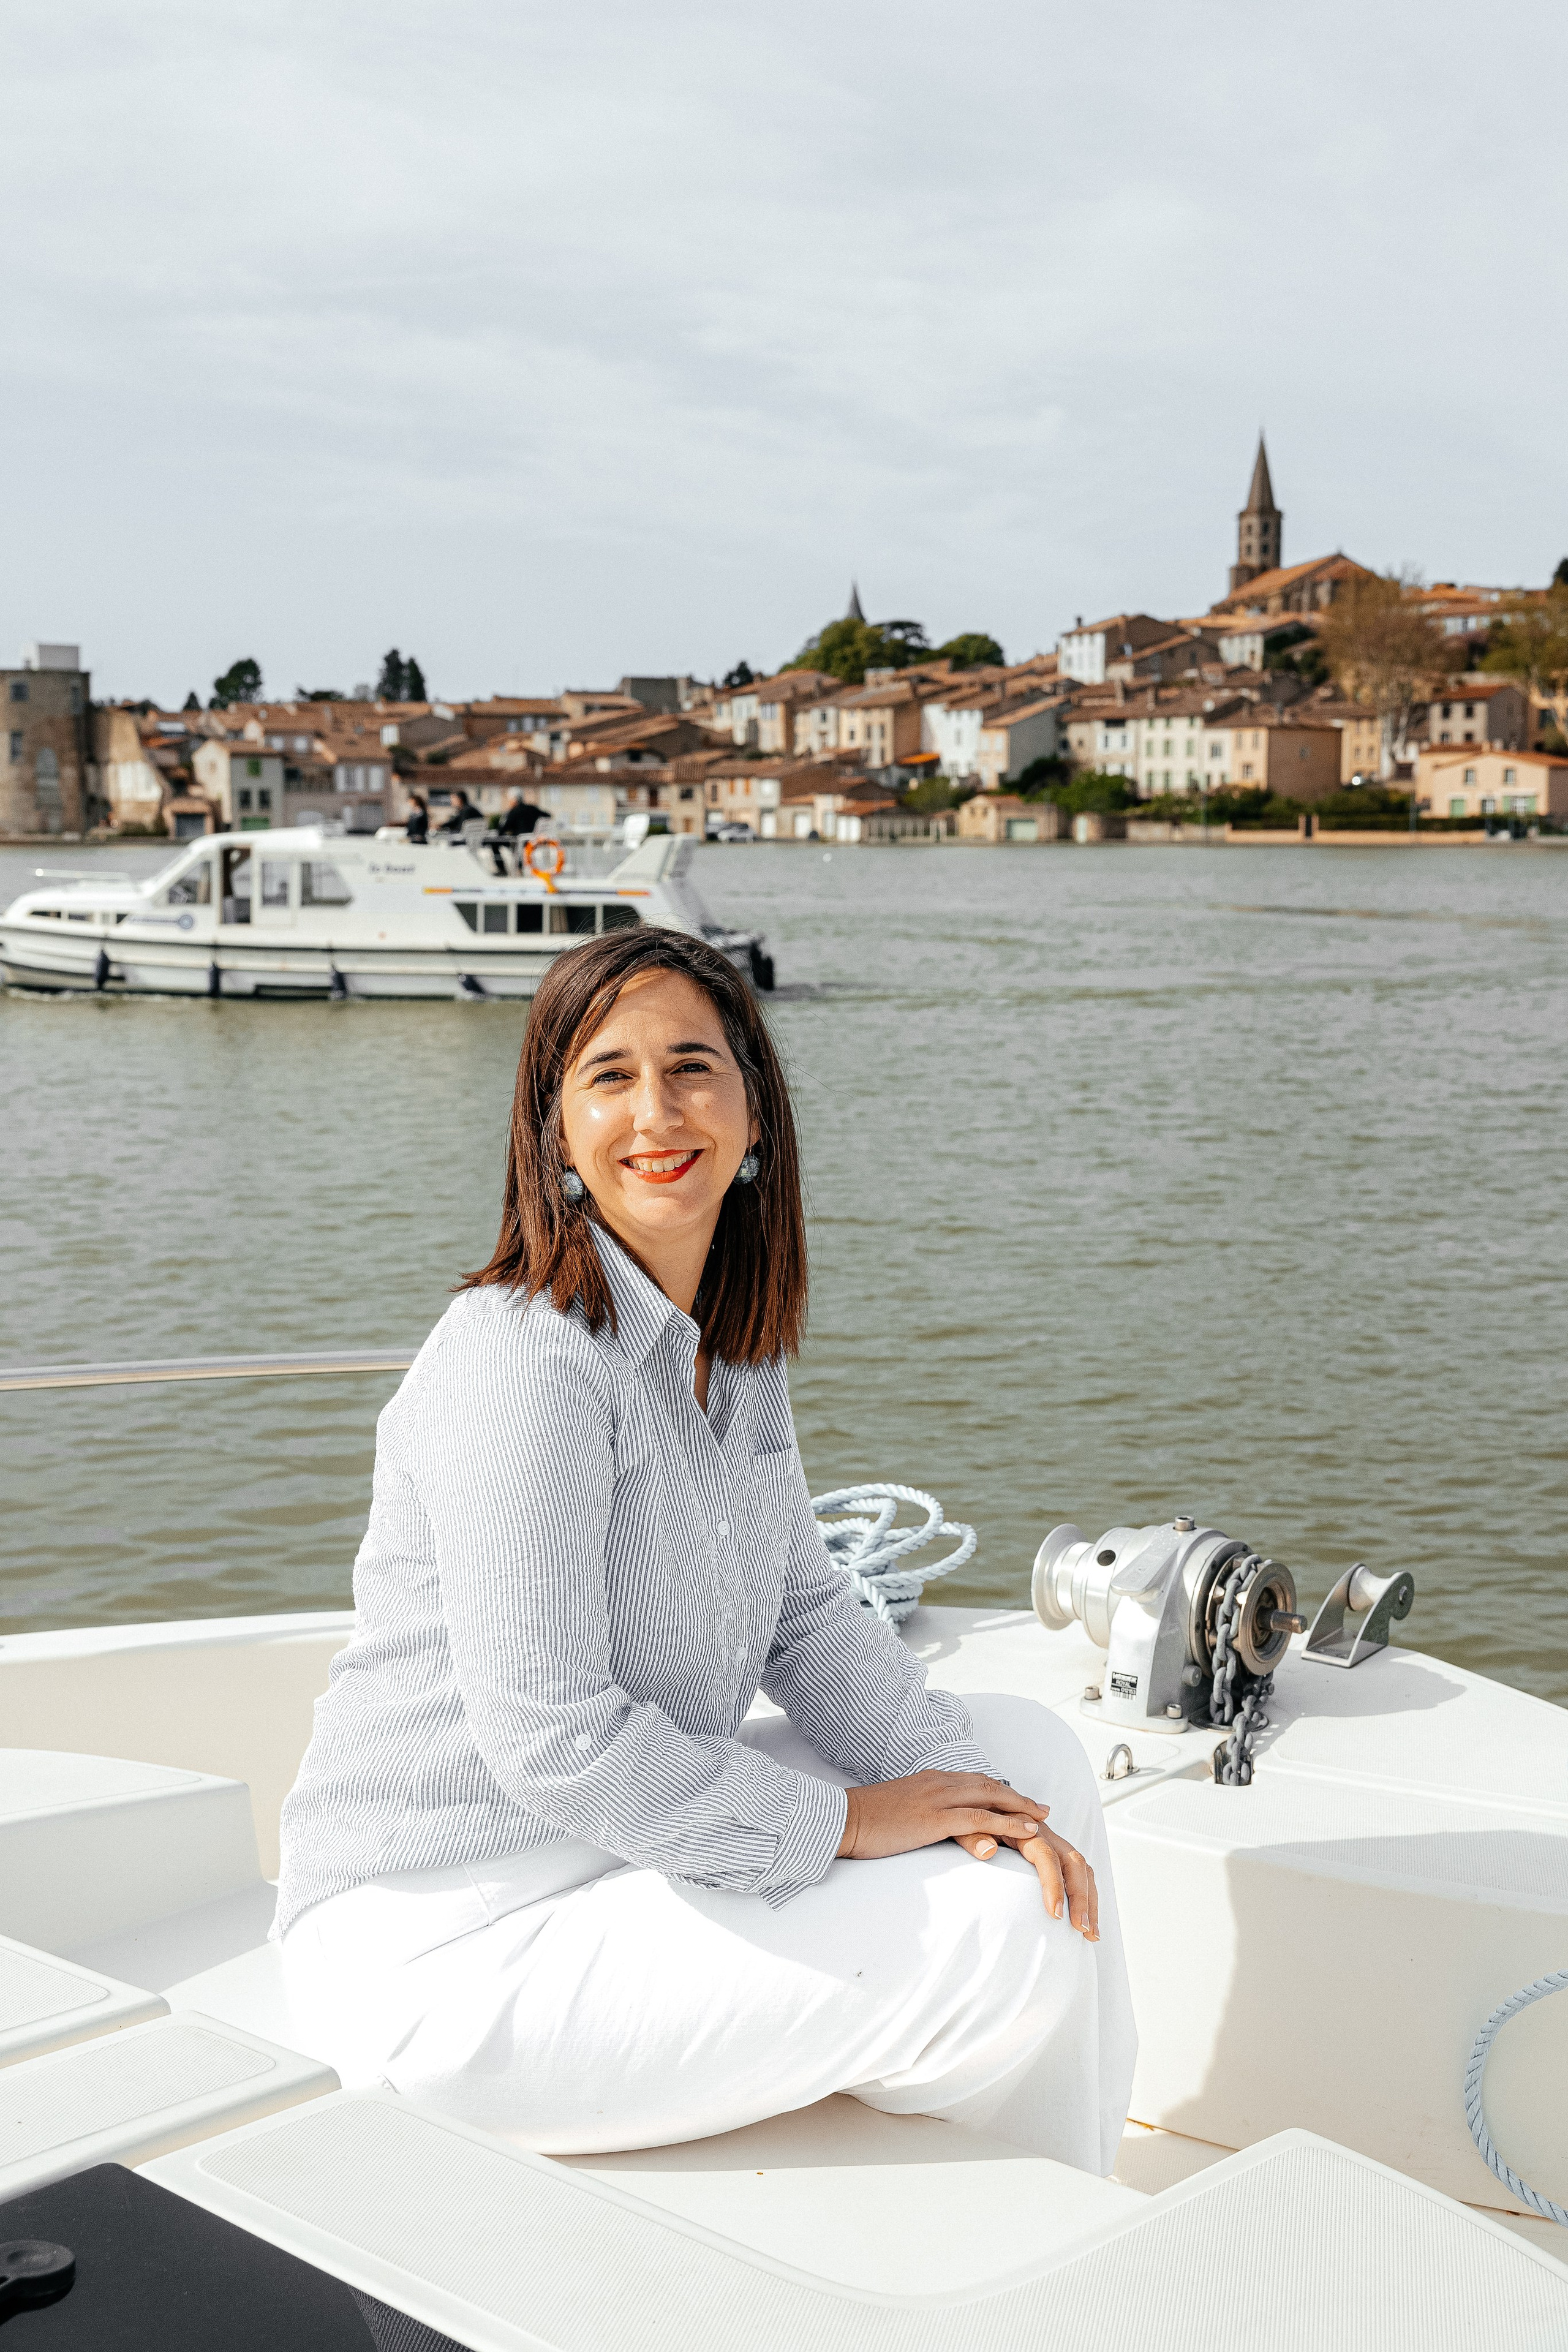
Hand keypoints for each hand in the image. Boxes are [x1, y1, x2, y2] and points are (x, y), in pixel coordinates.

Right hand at [837, 1770, 1097, 1940]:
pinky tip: (1025, 1832)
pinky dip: (1006, 1823)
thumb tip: (927, 1824)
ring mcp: (937, 1798)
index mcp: (928, 1780)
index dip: (998, 1791)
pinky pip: (979, 1819)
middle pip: (988, 1786)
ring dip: (1019, 1809)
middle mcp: (937, 1783)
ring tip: (1043, 1820)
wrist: (840, 1819)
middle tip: (1042, 1809)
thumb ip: (917, 1814)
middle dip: (1017, 1798)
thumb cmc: (863, 1821)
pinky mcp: (934, 1818)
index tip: (1018, 1801)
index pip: (972, 1782)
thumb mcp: (897, 1812)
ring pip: (989, 1798)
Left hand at [957, 1821, 1098, 1941]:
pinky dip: (1087, 1894)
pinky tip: (1087, 1919)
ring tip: (1090, 1933)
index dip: (1053, 1883)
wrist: (973, 1805)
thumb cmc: (969, 1819)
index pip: (1046, 1855)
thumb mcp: (964, 1827)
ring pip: (1081, 1867)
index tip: (1055, 1914)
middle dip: (1081, 1896)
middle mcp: (1043, 1832)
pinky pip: (1078, 1871)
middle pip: (1073, 1862)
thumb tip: (988, 1850)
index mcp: (1023, 1826)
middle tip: (1080, 1928)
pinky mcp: (1053, 1851)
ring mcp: (1052, 1842)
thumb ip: (972, 1837)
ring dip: (1089, 1900)